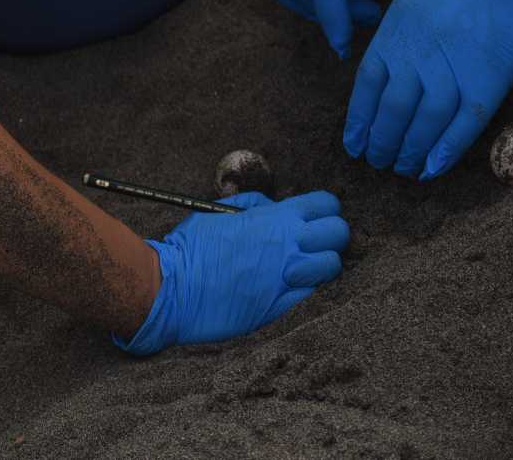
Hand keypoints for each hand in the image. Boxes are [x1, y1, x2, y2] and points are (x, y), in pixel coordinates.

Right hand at [117, 191, 348, 354]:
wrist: (173, 288)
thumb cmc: (190, 249)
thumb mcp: (219, 213)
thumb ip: (252, 208)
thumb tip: (271, 207)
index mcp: (273, 219)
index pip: (326, 205)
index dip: (324, 210)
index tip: (314, 216)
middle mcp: (288, 246)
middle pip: (339, 234)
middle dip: (331, 235)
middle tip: (313, 241)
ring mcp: (287, 278)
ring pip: (333, 266)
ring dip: (321, 264)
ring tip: (302, 265)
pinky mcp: (281, 306)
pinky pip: (311, 293)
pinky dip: (304, 287)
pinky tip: (285, 284)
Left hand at [344, 0, 512, 178]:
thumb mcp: (411, 2)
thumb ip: (395, 41)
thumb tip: (379, 83)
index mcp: (395, 30)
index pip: (367, 84)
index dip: (358, 120)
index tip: (353, 145)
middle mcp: (419, 50)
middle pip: (393, 108)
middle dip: (382, 141)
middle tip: (379, 162)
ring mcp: (455, 64)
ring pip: (425, 120)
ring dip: (412, 150)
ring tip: (404, 168)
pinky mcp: (490, 77)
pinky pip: (465, 120)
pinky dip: (446, 147)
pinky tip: (432, 167)